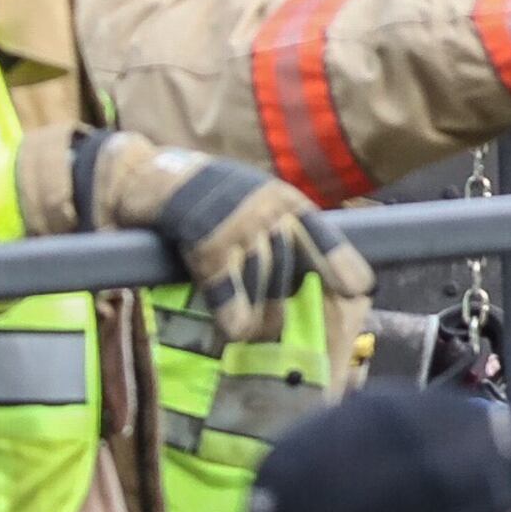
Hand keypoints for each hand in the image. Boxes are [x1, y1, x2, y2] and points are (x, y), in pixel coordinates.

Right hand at [78, 132, 374, 343]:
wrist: (150, 177)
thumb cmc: (206, 197)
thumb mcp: (252, 203)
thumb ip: (277, 232)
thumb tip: (301, 280)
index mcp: (283, 199)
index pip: (321, 234)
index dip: (340, 262)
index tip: (361, 288)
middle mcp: (267, 209)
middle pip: (288, 268)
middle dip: (283, 301)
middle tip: (276, 329)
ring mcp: (238, 223)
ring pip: (261, 279)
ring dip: (259, 313)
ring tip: (253, 334)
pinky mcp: (206, 240)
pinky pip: (226, 283)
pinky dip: (231, 308)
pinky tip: (234, 330)